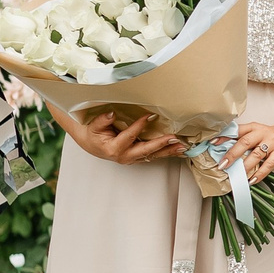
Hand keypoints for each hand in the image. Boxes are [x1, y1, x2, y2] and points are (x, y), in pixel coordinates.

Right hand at [69, 110, 183, 165]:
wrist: (91, 145)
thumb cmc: (93, 135)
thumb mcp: (94, 126)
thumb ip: (102, 120)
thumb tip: (112, 114)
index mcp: (114, 148)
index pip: (129, 136)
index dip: (139, 125)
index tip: (150, 116)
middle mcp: (125, 156)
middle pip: (145, 150)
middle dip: (160, 144)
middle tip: (173, 138)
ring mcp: (132, 159)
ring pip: (153, 155)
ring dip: (168, 151)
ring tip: (182, 147)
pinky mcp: (138, 158)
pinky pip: (154, 156)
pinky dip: (166, 152)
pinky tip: (177, 150)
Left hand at [224, 116, 273, 180]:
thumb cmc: (270, 136)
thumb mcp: (256, 132)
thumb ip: (242, 139)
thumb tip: (222, 151)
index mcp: (253, 127)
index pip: (237, 130)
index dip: (224, 136)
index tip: (212, 143)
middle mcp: (262, 133)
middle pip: (245, 142)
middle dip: (233, 154)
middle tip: (223, 164)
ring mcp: (272, 143)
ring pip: (256, 155)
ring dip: (245, 166)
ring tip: (236, 176)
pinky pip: (268, 165)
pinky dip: (259, 174)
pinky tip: (251, 180)